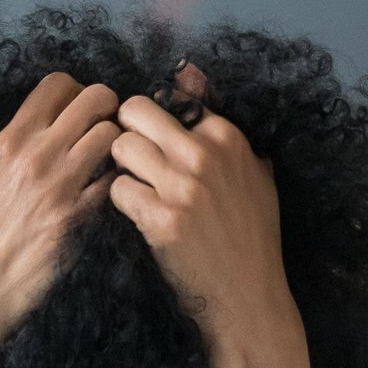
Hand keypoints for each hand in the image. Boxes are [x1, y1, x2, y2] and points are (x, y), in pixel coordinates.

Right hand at [0, 72, 118, 367]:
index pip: (56, 85)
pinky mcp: (76, 222)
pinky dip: (116, 184)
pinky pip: (113, 185)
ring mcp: (59, 189)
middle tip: (106, 127)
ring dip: (117, 145)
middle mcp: (35, 158)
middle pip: (94, 99)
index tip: (77, 108)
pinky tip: (109, 195)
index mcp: (5, 143)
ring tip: (111, 161)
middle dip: (107, 107)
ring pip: (112, 137)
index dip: (75, 90)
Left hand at [110, 69, 311, 367]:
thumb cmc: (248, 234)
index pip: (168, 99)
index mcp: (228, 137)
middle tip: (134, 163)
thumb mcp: (251, 170)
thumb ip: (217, 118)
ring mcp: (183, 187)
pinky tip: (139, 219)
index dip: (153, 123)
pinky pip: (117, 190)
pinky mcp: (161, 220)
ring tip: (139, 192)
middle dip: (127, 134)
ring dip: (120, 170)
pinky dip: (120, 204)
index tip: (156, 146)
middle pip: (134, 112)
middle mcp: (205, 155)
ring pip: (119, 148)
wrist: (248, 297)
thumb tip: (187, 70)